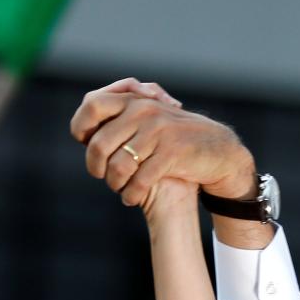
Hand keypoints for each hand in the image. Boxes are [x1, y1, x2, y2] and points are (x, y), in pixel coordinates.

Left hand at [68, 77, 255, 206]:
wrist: (218, 151)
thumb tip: (83, 133)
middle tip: (102, 176)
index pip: (91, 104)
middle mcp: (144, 111)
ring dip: (115, 184)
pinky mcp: (172, 153)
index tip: (85, 144)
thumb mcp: (150, 121)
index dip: (81, 128)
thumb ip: (121, 120)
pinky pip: (139, 180)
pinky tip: (132, 198)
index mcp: (134, 101)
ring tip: (121, 188)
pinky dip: (131, 194)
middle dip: (96, 167)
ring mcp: (159, 131)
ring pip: (118, 166)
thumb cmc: (175, 141)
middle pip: (99, 144)